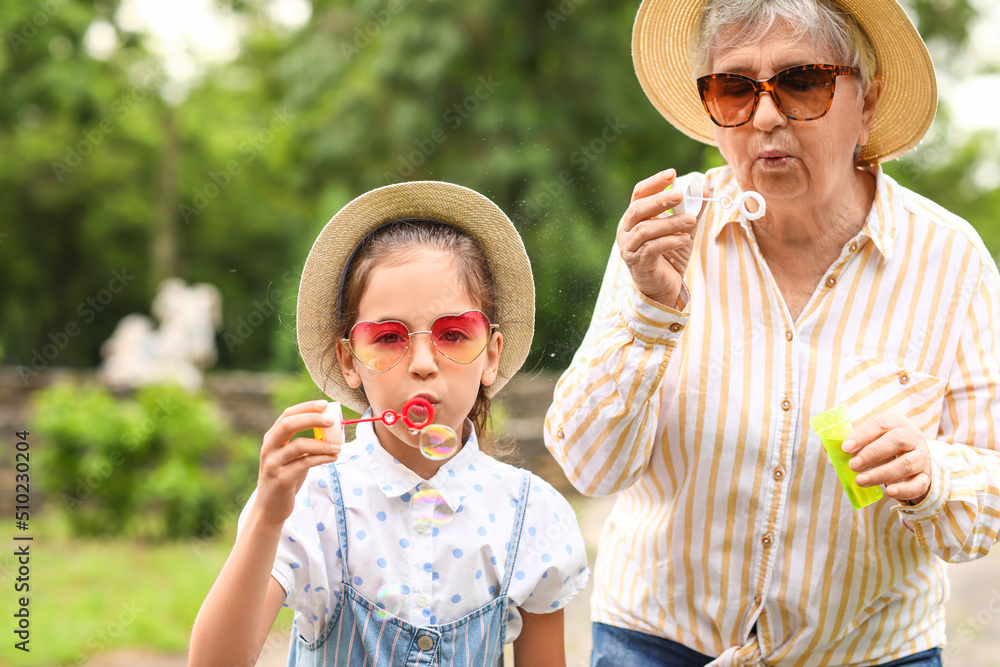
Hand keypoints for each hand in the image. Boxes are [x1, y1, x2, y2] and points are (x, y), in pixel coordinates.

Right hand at [255, 400, 341, 525]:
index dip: (307, 407)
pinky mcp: (281, 479)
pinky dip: (322, 458)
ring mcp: (273, 463)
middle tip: (332, 420)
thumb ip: (304, 443)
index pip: (288, 415)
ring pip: (299, 445)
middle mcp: (269, 448)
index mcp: (271, 438)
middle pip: (289, 424)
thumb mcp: (291, 457)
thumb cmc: (285, 477)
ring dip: (323, 444)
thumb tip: (332, 429)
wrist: (270, 508)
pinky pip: (304, 463)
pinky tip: (333, 457)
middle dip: (312, 419)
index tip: (325, 404)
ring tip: (339, 446)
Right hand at [617, 169, 699, 308]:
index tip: (672, 174)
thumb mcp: (683, 230)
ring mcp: (629, 248)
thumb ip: (691, 211)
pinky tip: (684, 238)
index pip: (639, 194)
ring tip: (691, 220)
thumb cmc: (670, 257)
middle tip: (680, 194)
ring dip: (670, 222)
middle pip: (637, 209)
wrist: (664, 288)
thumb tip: (705, 191)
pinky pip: (651, 248)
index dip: (654, 183)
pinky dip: (669, 241)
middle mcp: (627, 231)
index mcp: (635, 218)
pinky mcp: (638, 264)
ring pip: (645, 229)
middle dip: (659, 200)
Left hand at [842, 414, 931, 503]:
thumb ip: (851, 443)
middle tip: (853, 465)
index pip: (879, 424)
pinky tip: (889, 492)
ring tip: (861, 480)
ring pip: (905, 464)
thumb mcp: (870, 439)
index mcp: (896, 422)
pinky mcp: (926, 476)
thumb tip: (827, 450)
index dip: (861, 435)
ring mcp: (922, 457)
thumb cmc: (884, 446)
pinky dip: (904, 489)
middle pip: (895, 441)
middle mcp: (912, 437)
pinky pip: (919, 484)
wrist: (913, 458)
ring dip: (881, 473)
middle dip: (871, 454)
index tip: (846, 448)